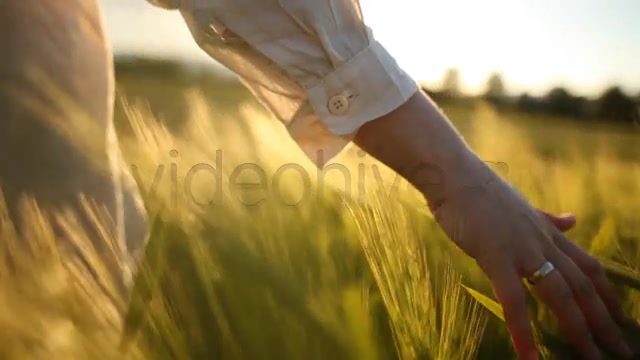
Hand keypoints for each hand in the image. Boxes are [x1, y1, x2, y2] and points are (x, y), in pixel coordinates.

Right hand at [433, 177, 631, 359]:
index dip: (608, 295)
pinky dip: (523, 330)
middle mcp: (542, 242)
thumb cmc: (479, 191)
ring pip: (559, 294)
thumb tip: (572, 219)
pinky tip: (529, 356)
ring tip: (590, 358)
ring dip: (578, 330)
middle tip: (622, 351)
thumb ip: (547, 219)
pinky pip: (513, 300)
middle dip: (604, 321)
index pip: (589, 267)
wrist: (454, 175)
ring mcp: (521, 249)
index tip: (621, 318)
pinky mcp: (495, 256)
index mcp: (547, 232)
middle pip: (582, 286)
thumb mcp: (522, 205)